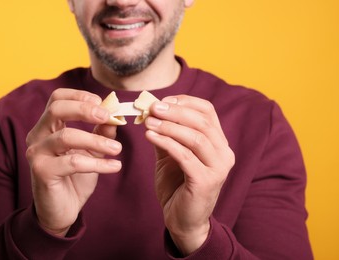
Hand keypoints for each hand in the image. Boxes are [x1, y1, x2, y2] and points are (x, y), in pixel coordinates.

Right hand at [25, 89, 121, 235]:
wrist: (62, 210)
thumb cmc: (74, 177)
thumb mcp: (91, 152)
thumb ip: (100, 134)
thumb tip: (115, 117)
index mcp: (48, 127)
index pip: (57, 99)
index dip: (79, 95)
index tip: (101, 102)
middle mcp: (37, 136)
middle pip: (56, 109)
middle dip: (85, 109)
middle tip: (108, 117)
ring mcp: (36, 153)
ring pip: (66, 137)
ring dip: (96, 141)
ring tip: (117, 149)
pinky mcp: (41, 172)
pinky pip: (72, 162)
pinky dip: (97, 164)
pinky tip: (114, 167)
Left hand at [144, 95, 234, 254]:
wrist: (183, 220)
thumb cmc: (178, 186)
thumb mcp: (171, 155)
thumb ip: (166, 135)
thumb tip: (151, 112)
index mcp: (218, 143)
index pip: (208, 111)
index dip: (185, 102)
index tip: (162, 101)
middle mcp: (224, 153)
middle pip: (202, 121)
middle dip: (175, 111)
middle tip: (153, 107)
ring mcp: (218, 168)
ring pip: (195, 137)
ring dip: (169, 126)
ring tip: (149, 121)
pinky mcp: (206, 181)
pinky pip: (185, 156)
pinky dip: (166, 143)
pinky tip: (150, 136)